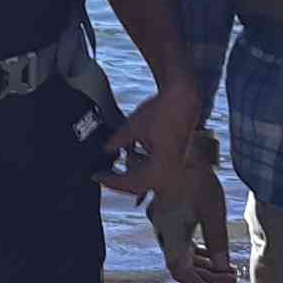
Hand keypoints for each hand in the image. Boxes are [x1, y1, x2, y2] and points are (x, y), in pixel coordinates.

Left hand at [104, 79, 207, 197]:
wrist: (184, 97)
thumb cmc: (164, 111)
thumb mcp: (133, 126)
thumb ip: (117, 141)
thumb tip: (107, 149)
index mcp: (161, 169)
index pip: (132, 184)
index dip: (112, 182)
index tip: (98, 177)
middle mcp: (170, 171)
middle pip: (140, 185)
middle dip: (120, 179)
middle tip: (103, 175)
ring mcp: (174, 165)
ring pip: (147, 177)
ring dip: (130, 171)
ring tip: (114, 164)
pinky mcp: (176, 157)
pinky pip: (155, 167)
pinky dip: (141, 163)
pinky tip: (130, 154)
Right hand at [146, 151, 235, 282]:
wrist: (180, 148)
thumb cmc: (196, 178)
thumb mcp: (213, 211)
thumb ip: (217, 242)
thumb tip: (223, 268)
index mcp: (171, 232)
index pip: (180, 270)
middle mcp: (163, 230)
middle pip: (182, 264)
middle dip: (207, 276)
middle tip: (232, 279)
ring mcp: (164, 222)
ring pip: (182, 253)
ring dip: (204, 264)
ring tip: (229, 270)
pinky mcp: (168, 214)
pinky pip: (181, 240)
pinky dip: (198, 251)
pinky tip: (215, 254)